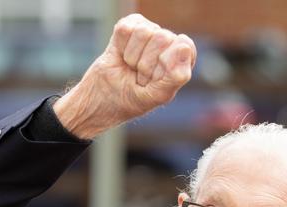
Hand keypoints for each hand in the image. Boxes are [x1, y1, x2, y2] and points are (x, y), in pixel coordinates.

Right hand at [54, 14, 196, 138]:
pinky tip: (121, 56)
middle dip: (146, 64)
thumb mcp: (158, 95)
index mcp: (182, 59)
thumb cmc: (133, 99)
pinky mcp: (128, 26)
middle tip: (140, 77)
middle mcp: (168, 42)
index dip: (166, 65)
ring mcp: (148, 32)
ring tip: (131, 68)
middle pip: (162, 38)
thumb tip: (184, 47)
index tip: (155, 81)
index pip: (184, 46)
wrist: (102, 99)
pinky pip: (126, 29)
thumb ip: (176, 76)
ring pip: (143, 32)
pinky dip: (120, 47)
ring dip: (132, 57)